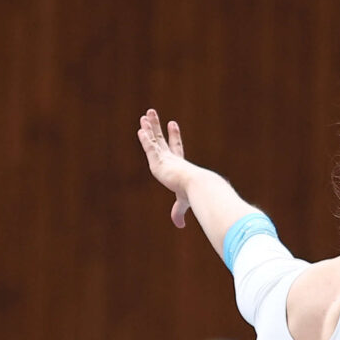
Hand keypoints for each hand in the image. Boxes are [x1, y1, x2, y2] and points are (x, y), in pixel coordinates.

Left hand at [136, 108, 195, 228]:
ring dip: (150, 126)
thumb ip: (178, 212)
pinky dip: (145, 139)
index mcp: (180, 166)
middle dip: (157, 126)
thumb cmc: (195, 195)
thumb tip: (180, 226)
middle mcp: (172, 160)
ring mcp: (166, 159)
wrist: (199, 189)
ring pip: (155, 139)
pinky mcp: (160, 162)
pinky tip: (140, 130)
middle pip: (162, 139)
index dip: (174, 136)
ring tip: (146, 113)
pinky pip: (150, 148)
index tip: (173, 123)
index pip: (176, 148)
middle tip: (151, 114)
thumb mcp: (183, 204)